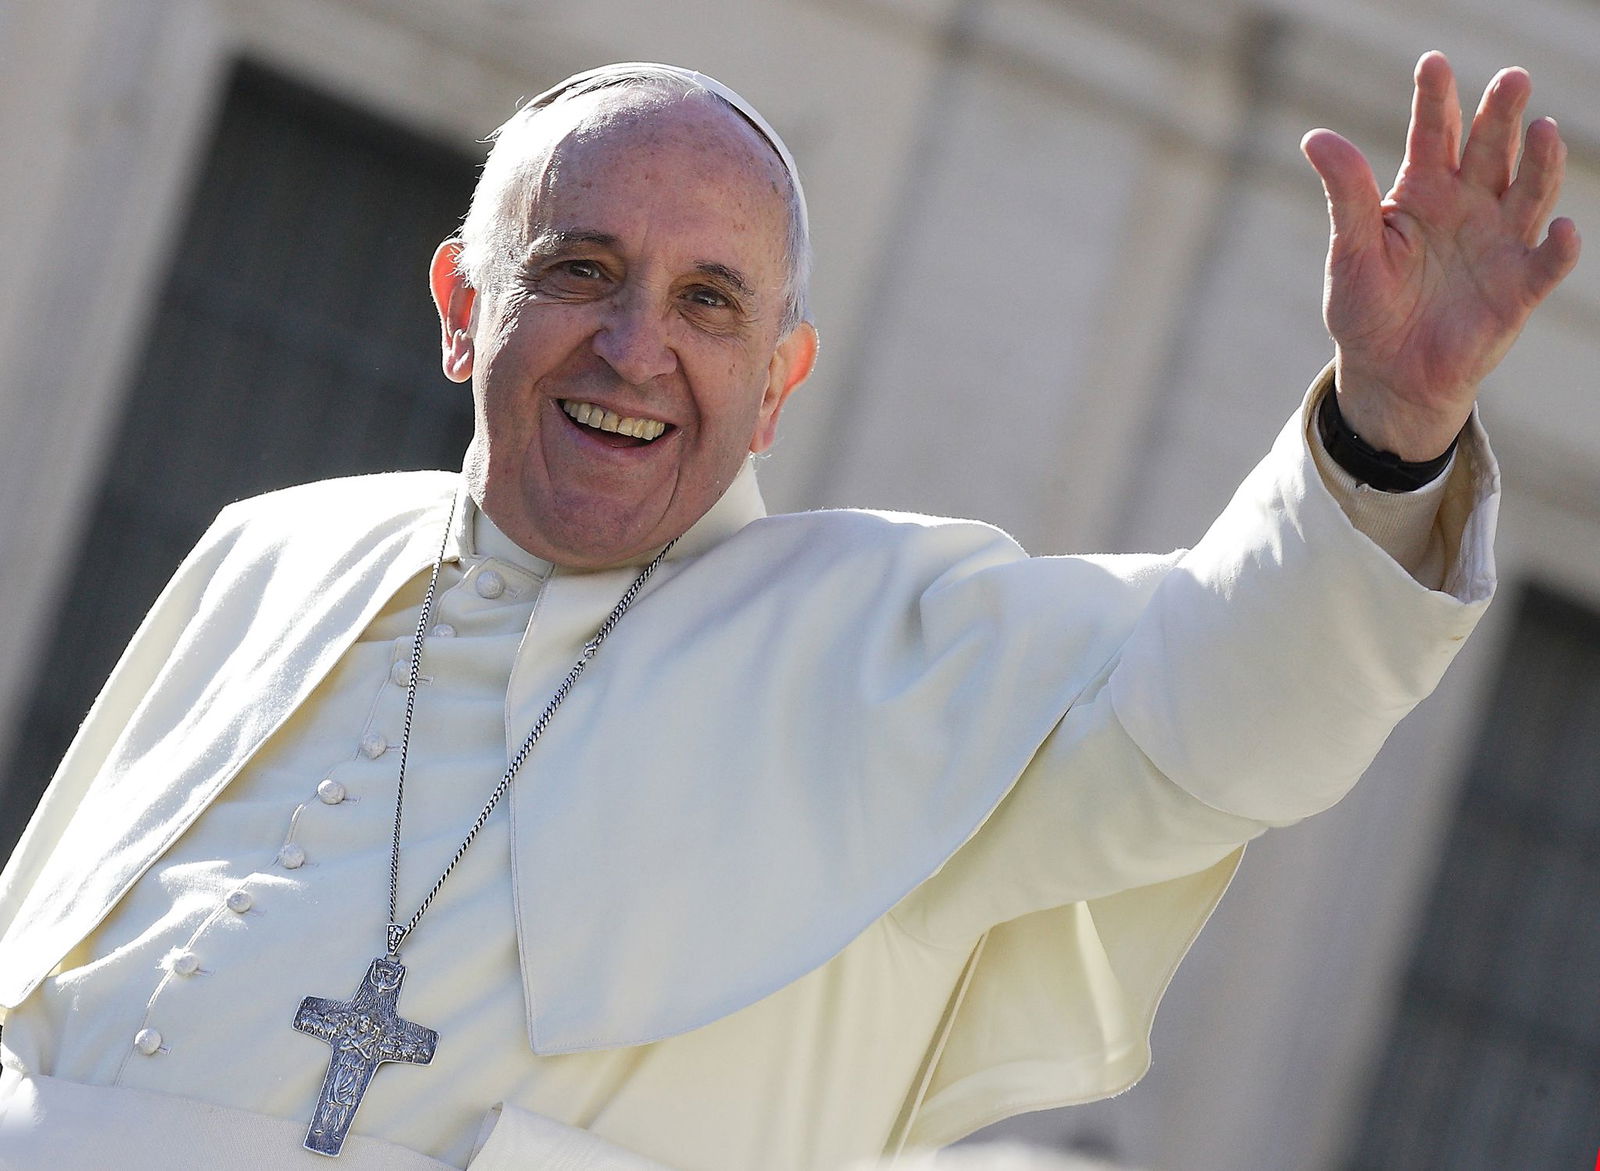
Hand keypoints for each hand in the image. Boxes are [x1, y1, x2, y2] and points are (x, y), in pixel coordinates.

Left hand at [1301, 51, 1580, 459]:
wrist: (1388, 374)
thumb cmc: (1368, 308)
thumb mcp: (1351, 251)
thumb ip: (1346, 195)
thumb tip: (1316, 137)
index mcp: (1424, 192)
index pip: (1434, 136)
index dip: (1434, 100)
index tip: (1432, 63)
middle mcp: (1469, 207)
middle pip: (1491, 151)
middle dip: (1501, 115)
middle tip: (1511, 79)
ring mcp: (1499, 244)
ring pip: (1529, 194)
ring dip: (1541, 165)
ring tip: (1541, 131)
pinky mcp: (1518, 289)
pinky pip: (1546, 265)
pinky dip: (1558, 248)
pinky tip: (1563, 230)